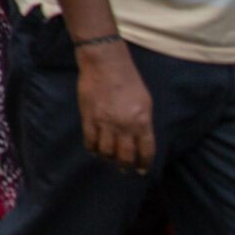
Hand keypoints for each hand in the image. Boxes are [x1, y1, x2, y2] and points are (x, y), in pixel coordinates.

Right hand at [77, 41, 155, 172]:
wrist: (105, 64)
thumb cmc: (129, 80)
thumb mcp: (145, 102)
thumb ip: (143, 122)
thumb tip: (139, 138)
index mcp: (142, 122)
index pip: (145, 151)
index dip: (144, 164)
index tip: (142, 170)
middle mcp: (124, 126)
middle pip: (125, 156)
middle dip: (125, 166)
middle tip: (124, 169)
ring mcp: (104, 123)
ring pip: (106, 151)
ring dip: (108, 159)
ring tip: (108, 160)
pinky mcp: (88, 117)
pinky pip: (90, 140)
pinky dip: (92, 149)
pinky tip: (94, 151)